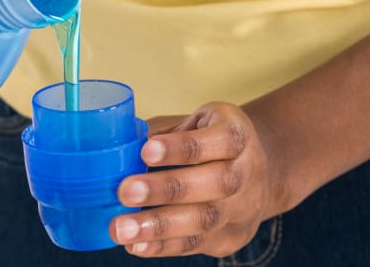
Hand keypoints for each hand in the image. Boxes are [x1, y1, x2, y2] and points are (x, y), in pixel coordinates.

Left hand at [109, 102, 286, 257]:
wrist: (259, 172)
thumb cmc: (208, 140)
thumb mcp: (193, 123)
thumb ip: (160, 133)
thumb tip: (110, 145)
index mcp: (237, 133)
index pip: (219, 140)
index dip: (183, 147)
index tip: (146, 150)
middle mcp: (248, 170)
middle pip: (215, 182)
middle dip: (167, 189)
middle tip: (125, 191)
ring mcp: (244, 207)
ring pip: (206, 219)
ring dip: (159, 226)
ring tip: (121, 229)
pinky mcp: (232, 236)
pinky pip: (197, 243)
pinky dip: (163, 245)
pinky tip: (135, 245)